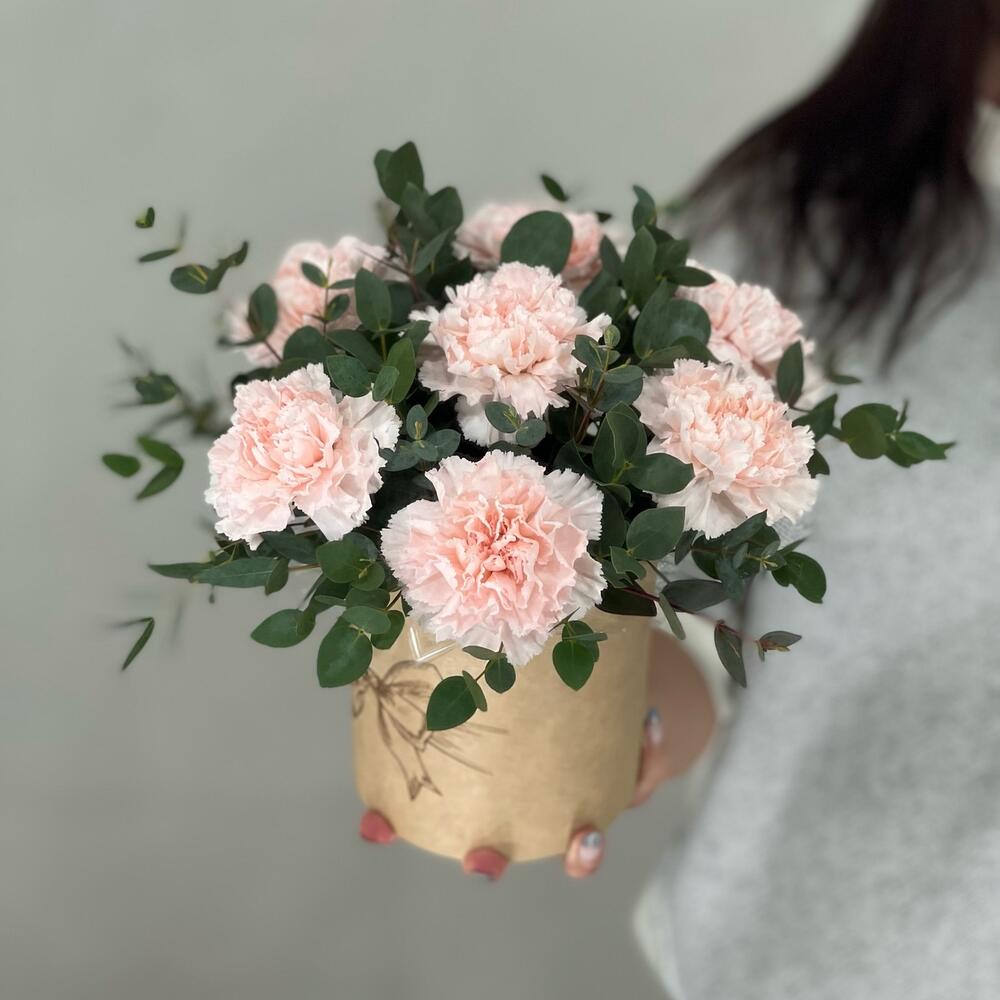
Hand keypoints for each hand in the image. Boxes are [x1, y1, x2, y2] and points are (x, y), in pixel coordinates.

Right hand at [359, 630, 714, 879]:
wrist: (614, 666)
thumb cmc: (538, 647)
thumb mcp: (498, 636)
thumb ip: (456, 620)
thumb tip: (407, 596)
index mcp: (485, 765)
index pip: (427, 803)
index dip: (393, 822)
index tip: (376, 827)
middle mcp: (530, 793)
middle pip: (502, 845)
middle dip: (488, 858)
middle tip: (478, 861)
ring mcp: (580, 792)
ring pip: (579, 842)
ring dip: (580, 850)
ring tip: (584, 841)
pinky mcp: (632, 774)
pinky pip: (641, 771)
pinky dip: (646, 751)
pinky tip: (646, 723)